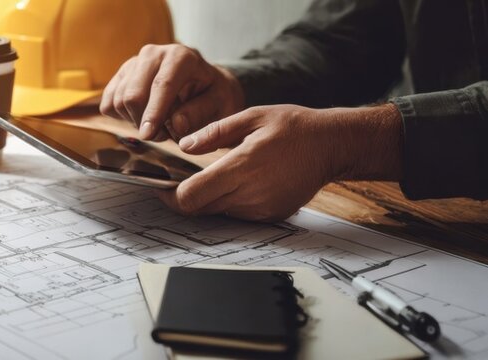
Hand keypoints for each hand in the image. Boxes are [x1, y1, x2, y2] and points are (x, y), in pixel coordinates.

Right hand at [99, 43, 244, 141]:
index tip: (148, 135)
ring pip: (119, 101)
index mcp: (181, 56)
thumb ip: (200, 113)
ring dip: (135, 122)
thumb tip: (177, 124)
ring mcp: (133, 63)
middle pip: (133, 95)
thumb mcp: (220, 104)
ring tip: (157, 126)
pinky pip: (108, 104)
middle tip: (163, 136)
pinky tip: (142, 116)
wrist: (201, 83)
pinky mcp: (120, 76)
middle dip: (143, 122)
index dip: (154, 113)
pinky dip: (122, 118)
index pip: (162, 85)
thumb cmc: (212, 94)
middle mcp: (154, 54)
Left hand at [157, 104, 402, 221]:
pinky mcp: (270, 215)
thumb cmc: (294, 127)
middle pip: (198, 208)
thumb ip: (214, 132)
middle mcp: (250, 194)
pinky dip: (227, 202)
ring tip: (207, 177)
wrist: (332, 146)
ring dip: (205, 199)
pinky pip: (236, 214)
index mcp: (242, 167)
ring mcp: (261, 208)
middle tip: (174, 180)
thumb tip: (184, 145)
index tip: (161, 184)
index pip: (191, 196)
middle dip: (182, 197)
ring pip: (216, 212)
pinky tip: (233, 182)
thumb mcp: (252, 117)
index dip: (169, 194)